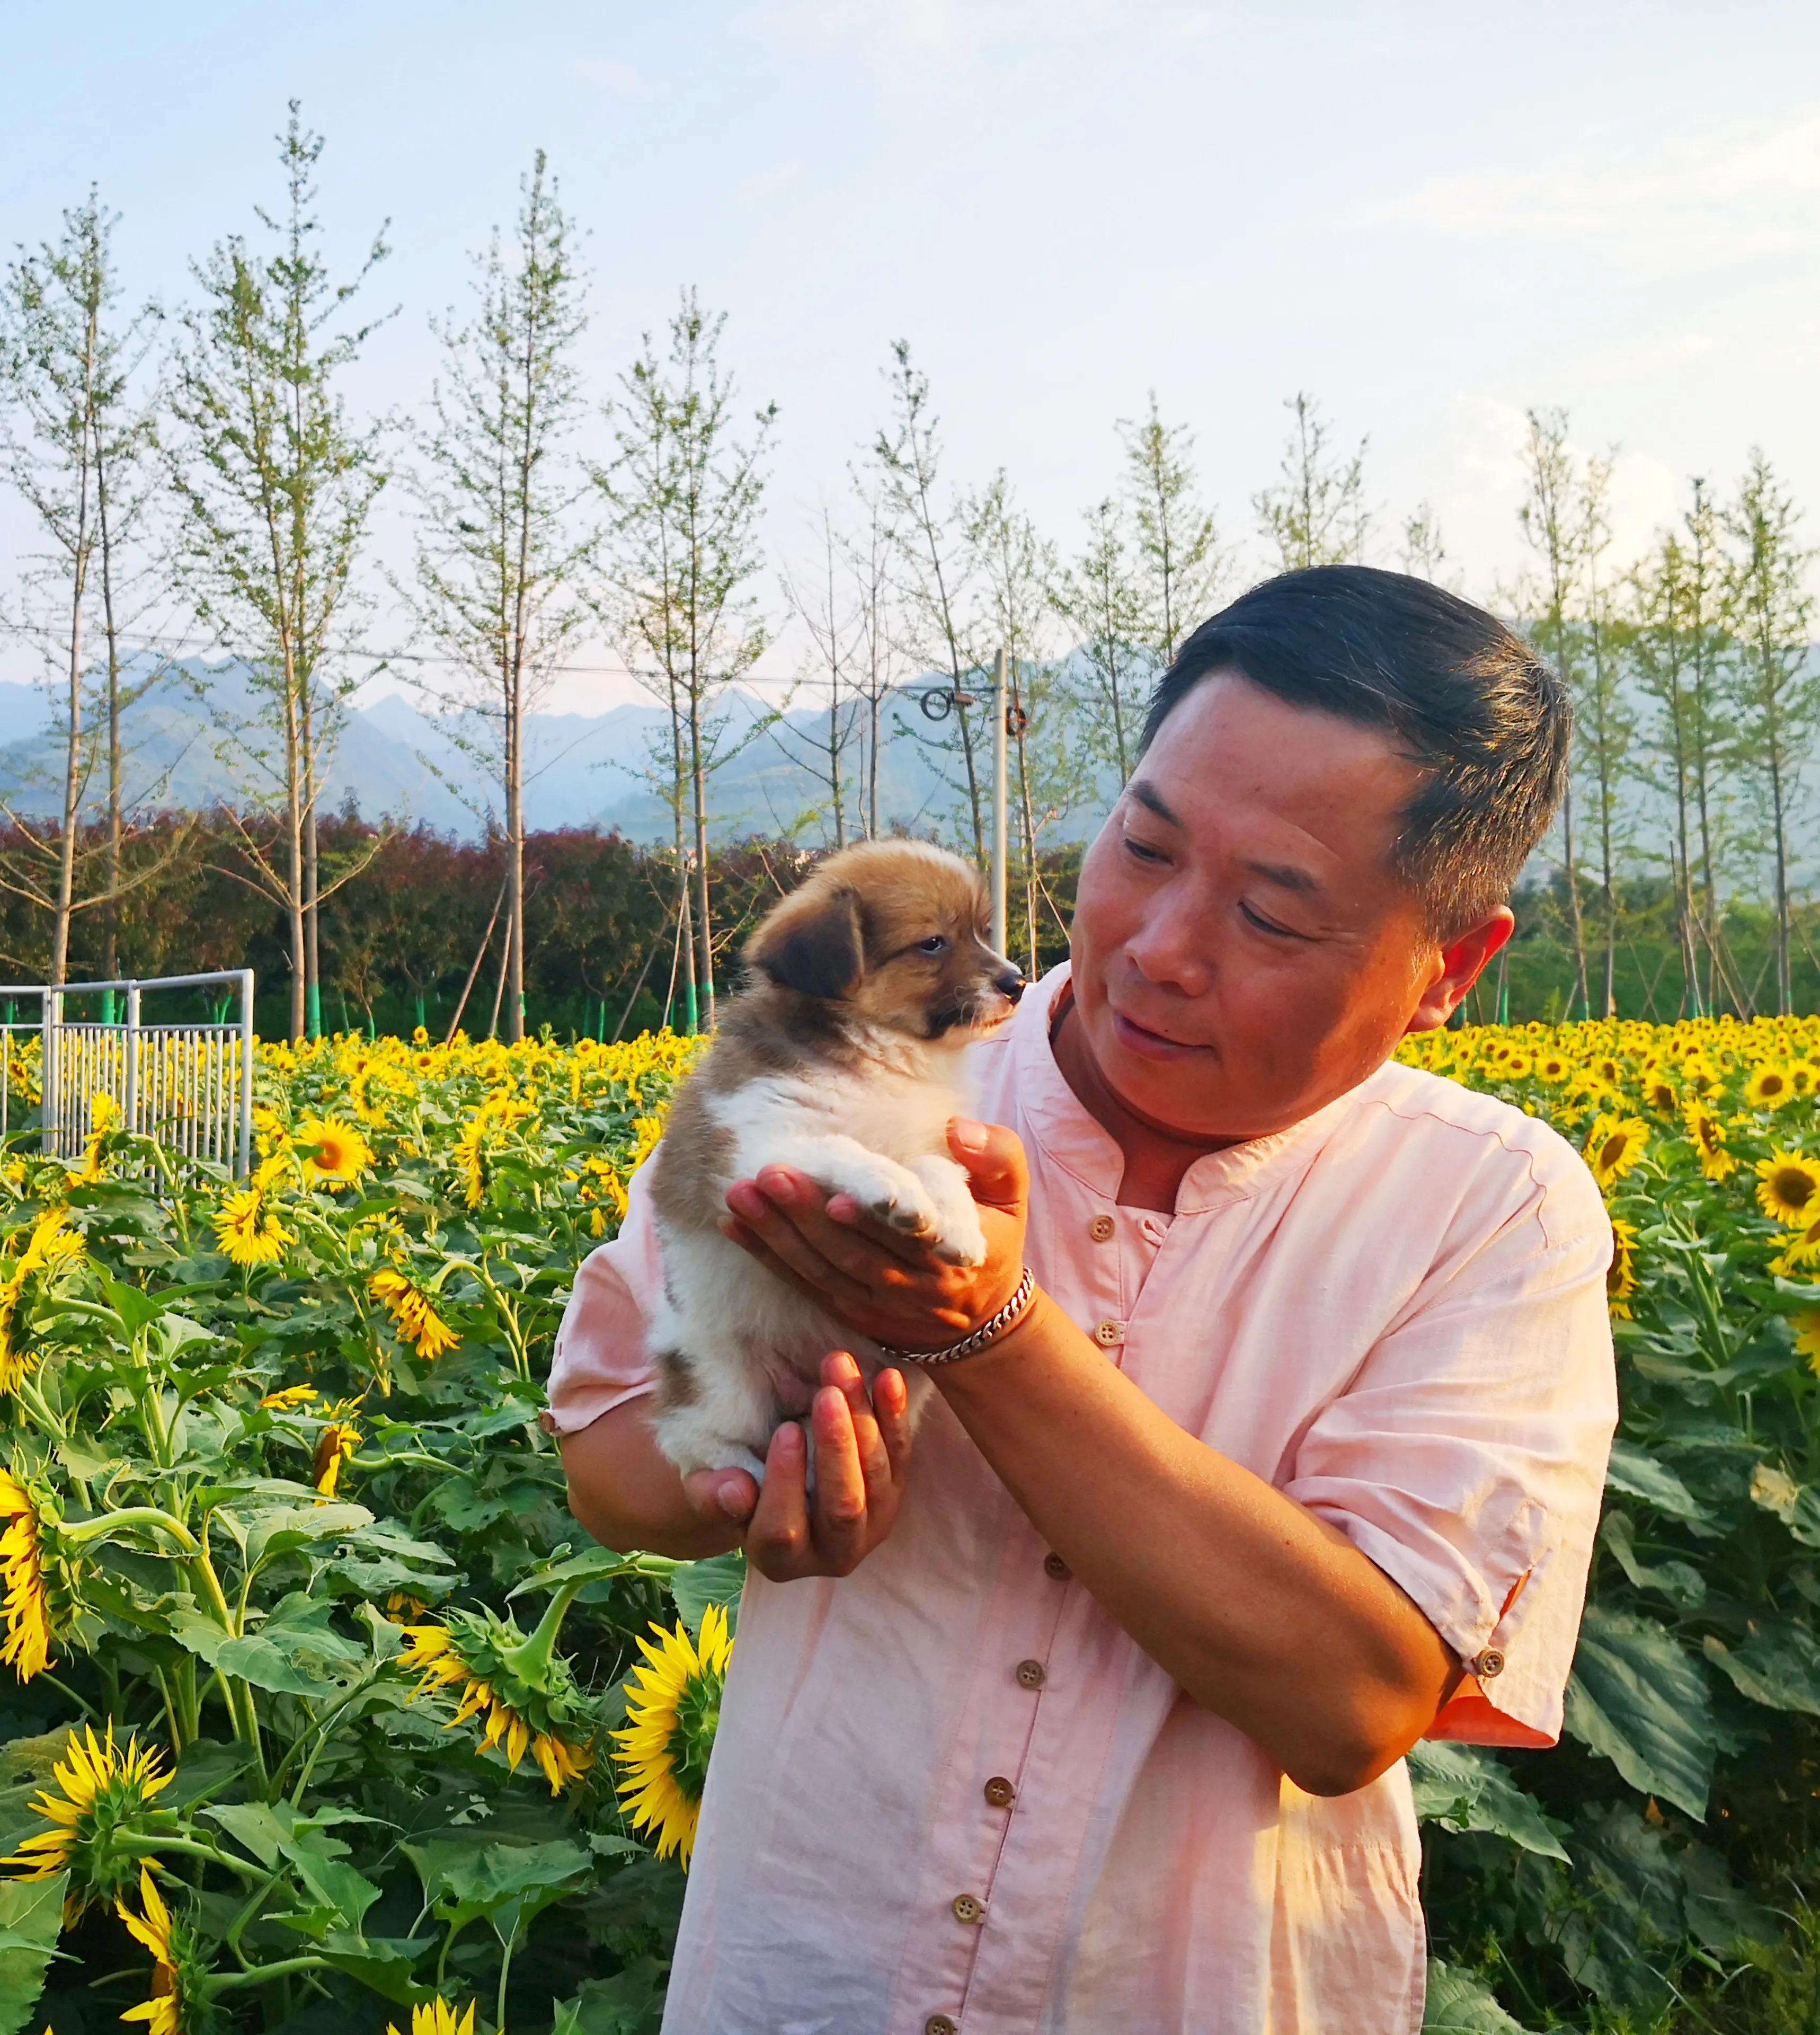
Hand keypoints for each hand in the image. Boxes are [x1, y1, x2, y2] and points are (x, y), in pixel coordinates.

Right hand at [680, 1351, 912, 1578]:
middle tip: (827, 1395)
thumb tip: (734, 1490)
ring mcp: (871, 1525)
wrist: (771, 1481)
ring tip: (845, 1371)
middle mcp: (833, 1553)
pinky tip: (889, 1376)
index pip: (783, 1530)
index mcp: (781, 1561)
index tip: (786, 1429)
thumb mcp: (708, 1493)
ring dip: (865, 1419)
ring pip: (876, 1475)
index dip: (786, 1482)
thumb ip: (712, 1497)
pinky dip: (895, 1415)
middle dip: (837, 1447)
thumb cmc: (733, 1486)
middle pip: (842, 1506)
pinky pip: (900, 1454)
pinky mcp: (893, 1493)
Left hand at [719, 1118, 1029, 1351]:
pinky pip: (804, 1286)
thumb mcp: (1012, 1197)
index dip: (871, 1222)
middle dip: (807, 1218)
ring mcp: (876, 1306)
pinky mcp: (849, 1313)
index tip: (837, 1196)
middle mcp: (912, 1289)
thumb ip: (997, 1156)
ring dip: (776, 1236)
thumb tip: (959, 1129)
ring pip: (821, 1274)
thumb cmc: (993, 1239)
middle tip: (770, 1177)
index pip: (909, 1239)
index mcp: (954, 1255)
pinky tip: (735, 1225)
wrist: (983, 1320)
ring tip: (741, 1195)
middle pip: (853, 1257)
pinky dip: (767, 1257)